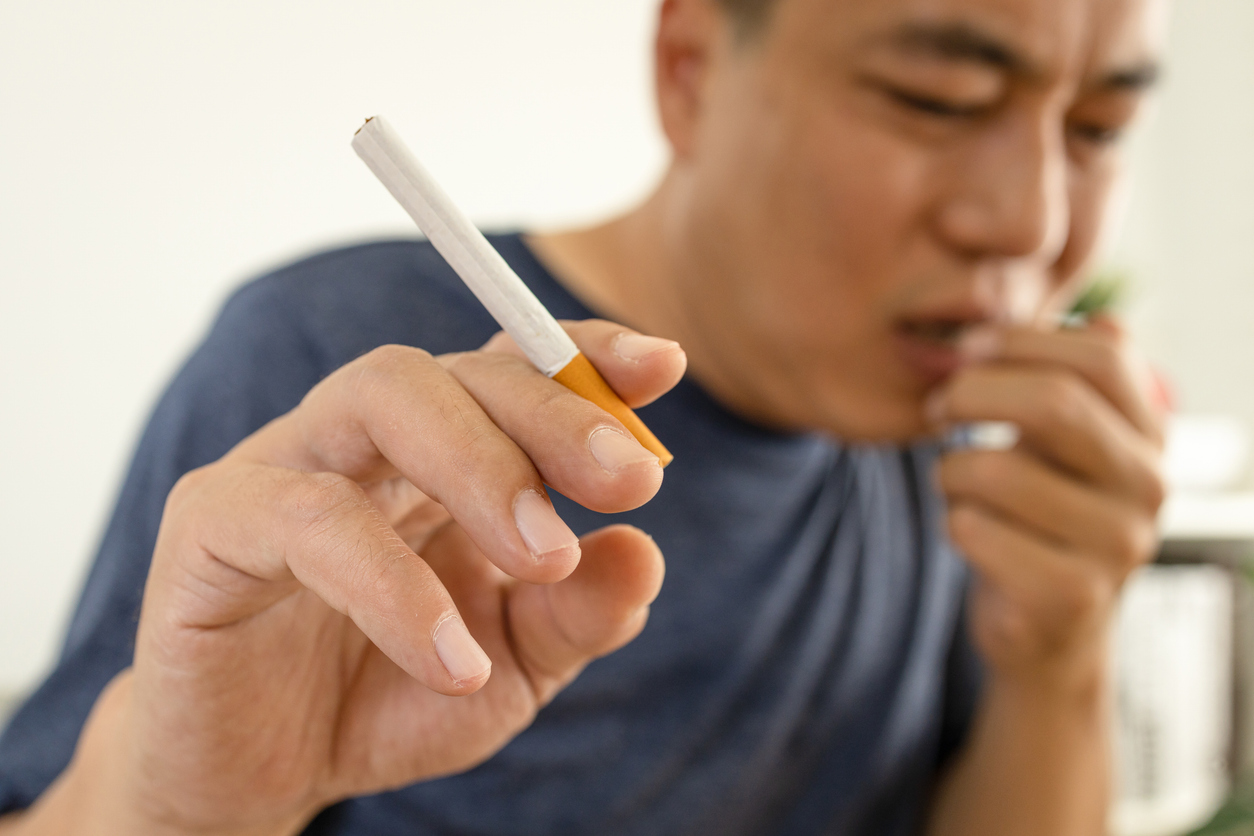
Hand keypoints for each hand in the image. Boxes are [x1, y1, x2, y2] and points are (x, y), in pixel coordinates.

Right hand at [19, 320, 684, 835]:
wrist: (264, 775)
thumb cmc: (390, 695)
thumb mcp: (514, 665)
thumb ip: (577, 612)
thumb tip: (646, 553)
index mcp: (441, 455)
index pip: (512, 369)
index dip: (586, 353)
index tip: (664, 367)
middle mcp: (365, 440)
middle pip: (457, 370)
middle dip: (553, 415)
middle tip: (631, 480)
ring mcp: (284, 464)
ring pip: (380, 395)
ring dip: (482, 467)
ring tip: (544, 555)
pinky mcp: (212, 522)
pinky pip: (306, 518)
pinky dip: (393, 585)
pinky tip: (452, 661)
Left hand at [930, 318, 1164, 691]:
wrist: (1046, 630)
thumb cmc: (1041, 516)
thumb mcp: (1064, 445)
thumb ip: (1072, 382)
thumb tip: (1107, 316)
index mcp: (1152, 435)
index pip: (1103, 356)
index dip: (1022, 340)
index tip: (967, 347)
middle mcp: (1151, 487)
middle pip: (1054, 404)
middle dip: (971, 392)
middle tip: (937, 407)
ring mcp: (1117, 546)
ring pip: (994, 470)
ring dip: (950, 470)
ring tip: (955, 482)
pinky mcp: (1070, 596)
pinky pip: (973, 529)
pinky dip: (953, 523)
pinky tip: (969, 533)